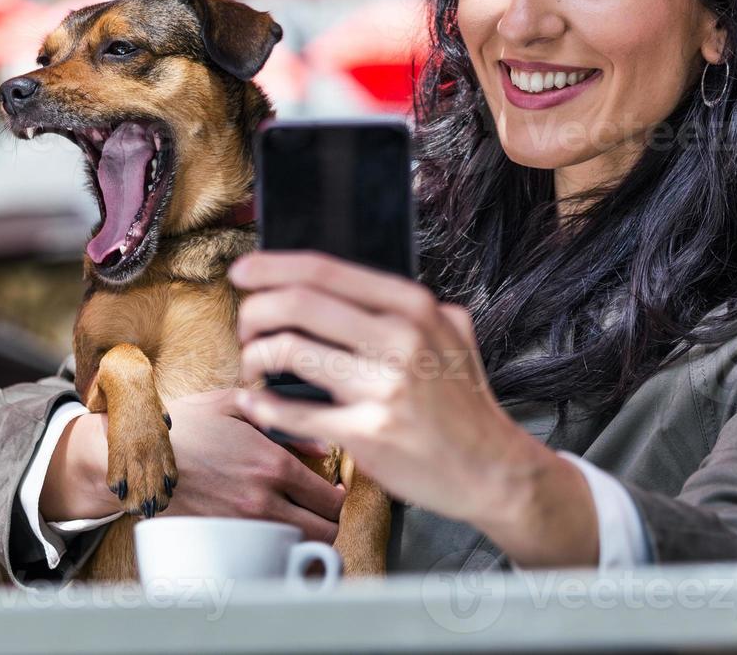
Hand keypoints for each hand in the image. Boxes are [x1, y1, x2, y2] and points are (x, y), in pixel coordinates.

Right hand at [41, 388, 343, 542]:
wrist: (134, 457)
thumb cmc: (183, 426)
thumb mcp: (233, 403)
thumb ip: (280, 416)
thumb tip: (318, 441)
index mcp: (273, 463)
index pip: (330, 497)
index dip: (338, 496)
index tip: (333, 492)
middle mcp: (263, 499)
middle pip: (324, 530)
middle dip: (330, 521)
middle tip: (322, 511)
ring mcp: (242, 524)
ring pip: (298, 548)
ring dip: (307, 538)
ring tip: (299, 523)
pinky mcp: (221, 540)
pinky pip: (264, 554)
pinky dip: (274, 548)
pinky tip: (269, 533)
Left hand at [227, 250, 596, 566]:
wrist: (493, 470)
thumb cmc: (463, 403)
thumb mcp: (452, 333)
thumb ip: (409, 306)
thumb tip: (349, 287)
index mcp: (413, 308)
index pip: (325, 270)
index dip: (273, 266)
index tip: (244, 272)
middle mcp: (399, 340)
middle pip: (298, 304)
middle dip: (255, 310)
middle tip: (245, 325)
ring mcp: (383, 388)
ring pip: (289, 351)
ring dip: (255, 354)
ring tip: (254, 363)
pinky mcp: (367, 433)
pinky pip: (295, 412)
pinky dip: (263, 404)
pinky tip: (255, 401)